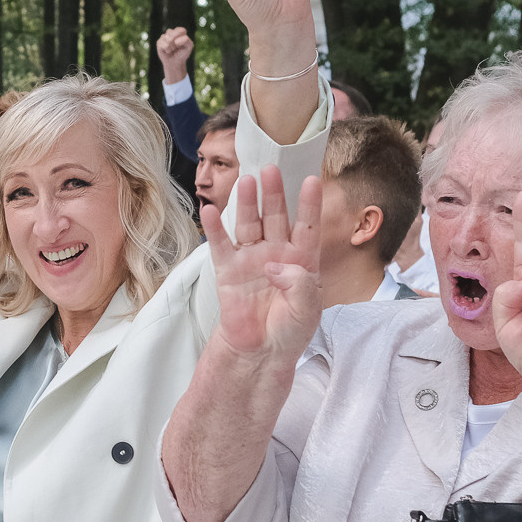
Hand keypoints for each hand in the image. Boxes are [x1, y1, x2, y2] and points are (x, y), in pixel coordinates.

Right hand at [156, 27, 194, 84]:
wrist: (175, 63)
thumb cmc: (182, 53)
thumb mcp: (189, 46)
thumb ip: (186, 40)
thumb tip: (176, 40)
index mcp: (180, 31)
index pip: (181, 31)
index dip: (182, 39)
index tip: (183, 44)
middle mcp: (171, 32)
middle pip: (174, 35)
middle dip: (176, 44)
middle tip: (177, 48)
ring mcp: (164, 36)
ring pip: (169, 40)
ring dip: (172, 47)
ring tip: (172, 50)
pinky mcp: (159, 42)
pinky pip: (164, 45)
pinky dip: (167, 50)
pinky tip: (167, 51)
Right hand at [207, 163, 322, 363]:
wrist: (261, 351)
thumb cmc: (290, 329)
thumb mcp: (307, 309)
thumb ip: (299, 283)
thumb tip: (274, 265)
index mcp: (302, 260)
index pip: (307, 227)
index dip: (309, 204)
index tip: (312, 180)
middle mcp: (276, 254)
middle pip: (275, 217)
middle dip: (273, 194)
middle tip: (270, 170)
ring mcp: (251, 260)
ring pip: (249, 225)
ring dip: (247, 203)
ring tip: (246, 180)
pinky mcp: (228, 271)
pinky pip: (221, 246)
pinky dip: (214, 229)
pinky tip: (209, 211)